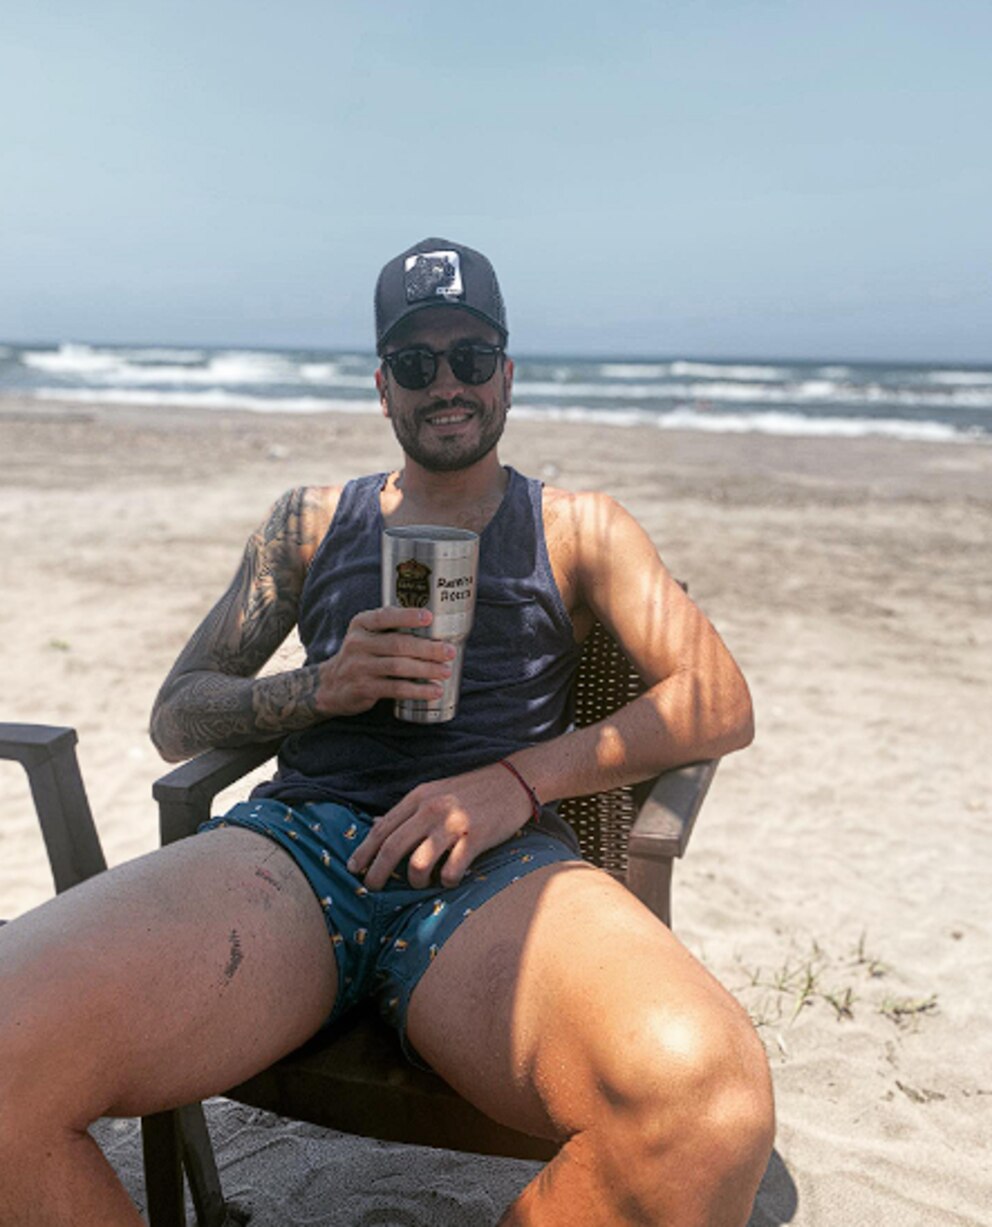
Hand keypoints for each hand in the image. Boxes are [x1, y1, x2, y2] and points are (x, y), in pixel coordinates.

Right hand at [314, 606, 455, 718]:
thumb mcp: (366, 635)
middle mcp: (358, 643)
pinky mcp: (364, 688)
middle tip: (449, 651)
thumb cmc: (361, 656)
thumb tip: (434, 625)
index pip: (385, 616)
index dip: (408, 616)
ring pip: (398, 667)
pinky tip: (433, 691)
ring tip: (445, 671)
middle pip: (398, 644)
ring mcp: (359, 667)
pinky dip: (417, 690)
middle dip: (427, 648)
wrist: (330, 685)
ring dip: (426, 669)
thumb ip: (390, 628)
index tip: (429, 617)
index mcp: (361, 624)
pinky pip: (395, 689)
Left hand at [347, 764, 533, 890]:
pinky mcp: (475, 838)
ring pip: (418, 863)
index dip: (364, 851)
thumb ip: (407, 811)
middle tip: (373, 888)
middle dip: (377, 873)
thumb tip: (375, 825)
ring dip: (414, 881)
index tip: (353, 868)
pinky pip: (450, 871)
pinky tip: (449, 880)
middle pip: (392, 848)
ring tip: (420, 883)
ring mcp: (453, 824)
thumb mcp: (435, 792)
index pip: (383, 828)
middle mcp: (431, 809)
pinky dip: (445, 881)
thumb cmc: (472, 790)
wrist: (513, 781)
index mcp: (419, 797)